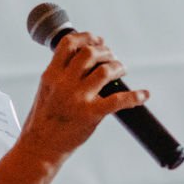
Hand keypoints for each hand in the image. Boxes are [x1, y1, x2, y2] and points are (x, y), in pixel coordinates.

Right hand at [18, 32, 148, 171]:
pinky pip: (118, 101)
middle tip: (112, 57)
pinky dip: (134, 96)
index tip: (98, 40)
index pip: (69, 44)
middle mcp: (64, 83)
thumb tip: (80, 60)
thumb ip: (60, 75)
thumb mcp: (45, 90)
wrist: (39, 147)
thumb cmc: (42, 121)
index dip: (87, 37)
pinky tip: (143, 95)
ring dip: (118, 67)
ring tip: (121, 70)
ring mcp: (78, 98)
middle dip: (105, 51)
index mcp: (51, 75)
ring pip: (105, 71)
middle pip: (90, 53)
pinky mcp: (90, 114)